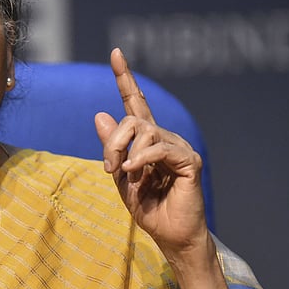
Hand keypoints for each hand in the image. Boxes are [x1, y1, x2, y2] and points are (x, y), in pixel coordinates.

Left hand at [94, 48, 208, 255]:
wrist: (170, 235)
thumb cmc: (149, 209)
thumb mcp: (120, 176)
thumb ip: (111, 147)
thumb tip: (99, 114)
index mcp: (147, 140)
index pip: (135, 102)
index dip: (125, 78)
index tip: (116, 53)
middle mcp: (164, 137)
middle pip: (132, 118)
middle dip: (113, 140)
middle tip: (108, 166)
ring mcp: (178, 146)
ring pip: (144, 131)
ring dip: (125, 152)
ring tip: (124, 174)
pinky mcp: (189, 160)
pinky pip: (160, 148)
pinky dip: (143, 159)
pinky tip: (135, 172)